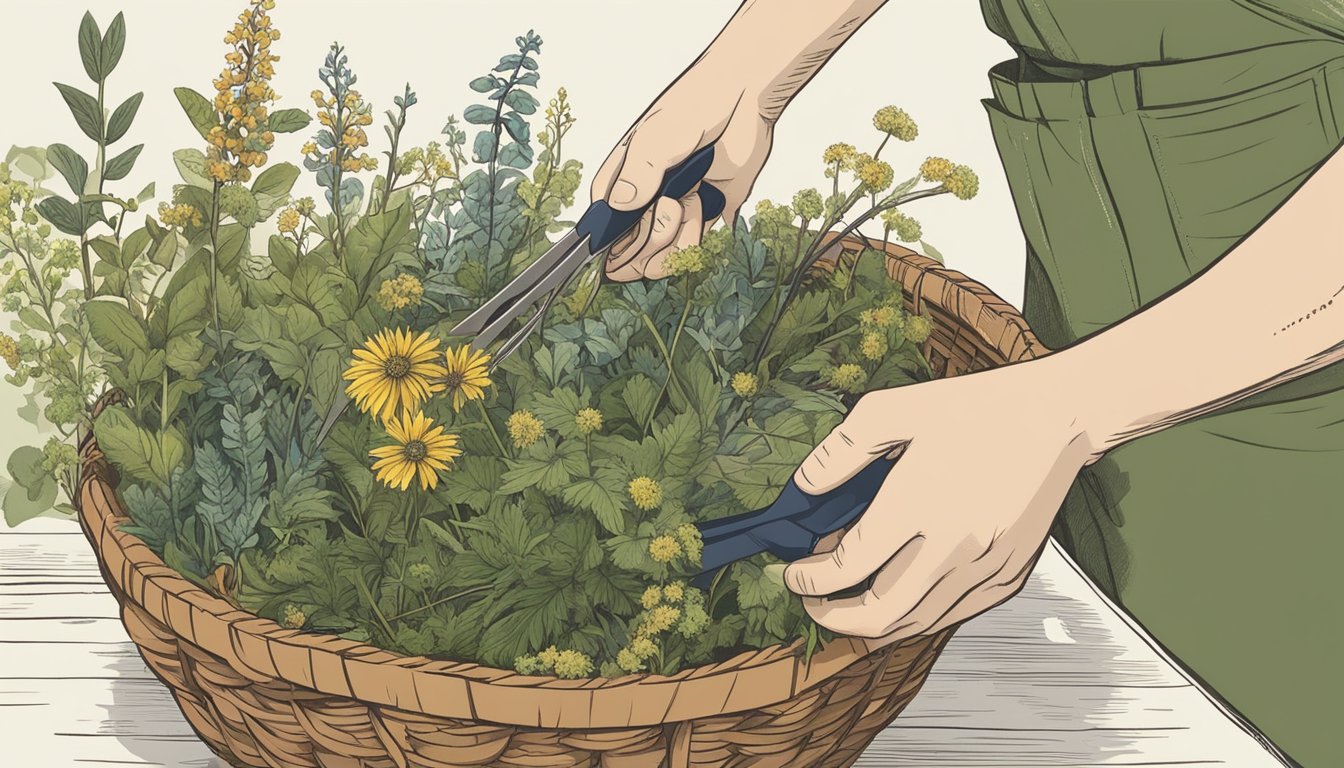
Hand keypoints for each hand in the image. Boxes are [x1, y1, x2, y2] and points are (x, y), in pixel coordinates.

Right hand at [592, 61, 773, 281]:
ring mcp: (674, 205)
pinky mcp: (704, 212)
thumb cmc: (697, 103)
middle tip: (671, 206)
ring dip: (675, 239)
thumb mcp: (660, 134)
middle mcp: (646, 194)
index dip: (608, 241)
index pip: (603, 220)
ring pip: (661, 252)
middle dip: (649, 239)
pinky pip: (690, 247)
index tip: (620, 246)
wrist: (747, 96)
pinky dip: (695, 239)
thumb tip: (619, 204)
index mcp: (624, 174)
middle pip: (631, 244)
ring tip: (690, 204)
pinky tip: (704, 207)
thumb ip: (641, 169)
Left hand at [784, 356, 1098, 645]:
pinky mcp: (1009, 577)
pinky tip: (898, 596)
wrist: (1059, 418)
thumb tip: (804, 487)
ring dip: (871, 624)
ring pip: (915, 625)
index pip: (846, 567)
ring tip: (847, 604)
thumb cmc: (978, 409)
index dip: (807, 579)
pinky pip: (951, 617)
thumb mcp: (895, 409)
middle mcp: (951, 547)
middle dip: (832, 617)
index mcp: (917, 505)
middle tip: (811, 601)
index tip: (792, 572)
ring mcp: (984, 568)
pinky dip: (916, 617)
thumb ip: (841, 451)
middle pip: (877, 615)